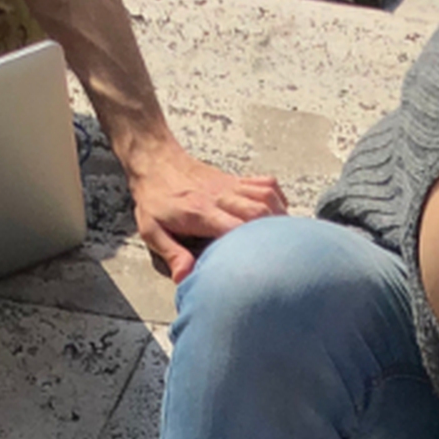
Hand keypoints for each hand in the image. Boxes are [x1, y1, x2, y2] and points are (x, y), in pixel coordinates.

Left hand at [124, 139, 286, 281]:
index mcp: (201, 212)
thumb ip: (171, 254)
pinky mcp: (235, 180)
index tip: (264, 265)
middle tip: (283, 257)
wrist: (155, 160)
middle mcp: (220, 197)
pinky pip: (266, 184)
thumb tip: (185, 278)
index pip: (236, 227)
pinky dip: (279, 199)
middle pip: (259, 211)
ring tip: (287, 238)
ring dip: (281, 217)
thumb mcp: (152, 230)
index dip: (253, 246)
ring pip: (267, 197)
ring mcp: (230, 186)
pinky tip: (280, 215)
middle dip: (275, 234)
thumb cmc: (154, 197)